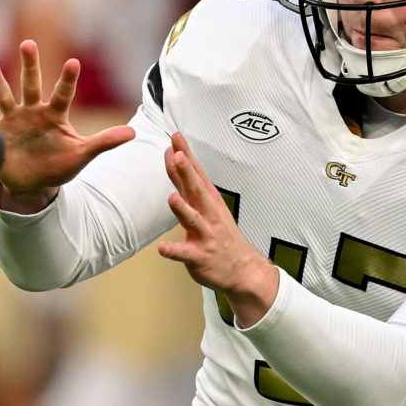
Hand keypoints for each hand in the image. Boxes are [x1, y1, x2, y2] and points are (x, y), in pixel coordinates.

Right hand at [0, 41, 134, 212]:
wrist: (31, 184)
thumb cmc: (57, 166)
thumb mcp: (82, 155)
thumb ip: (104, 142)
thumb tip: (134, 133)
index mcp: (54, 115)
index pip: (63, 94)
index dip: (67, 80)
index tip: (73, 62)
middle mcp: (32, 111)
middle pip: (31, 84)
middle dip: (30, 65)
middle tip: (29, 43)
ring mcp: (13, 120)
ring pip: (4, 94)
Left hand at [155, 132, 280, 326]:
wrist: (242, 269)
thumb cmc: (220, 234)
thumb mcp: (207, 204)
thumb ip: (187, 183)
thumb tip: (174, 155)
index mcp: (208, 201)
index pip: (196, 173)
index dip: (186, 154)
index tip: (175, 136)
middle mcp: (208, 215)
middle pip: (196, 190)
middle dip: (187, 172)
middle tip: (178, 155)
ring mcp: (206, 235)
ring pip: (193, 220)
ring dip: (183, 209)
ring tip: (173, 198)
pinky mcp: (200, 257)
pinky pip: (185, 254)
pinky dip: (174, 251)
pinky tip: (163, 249)